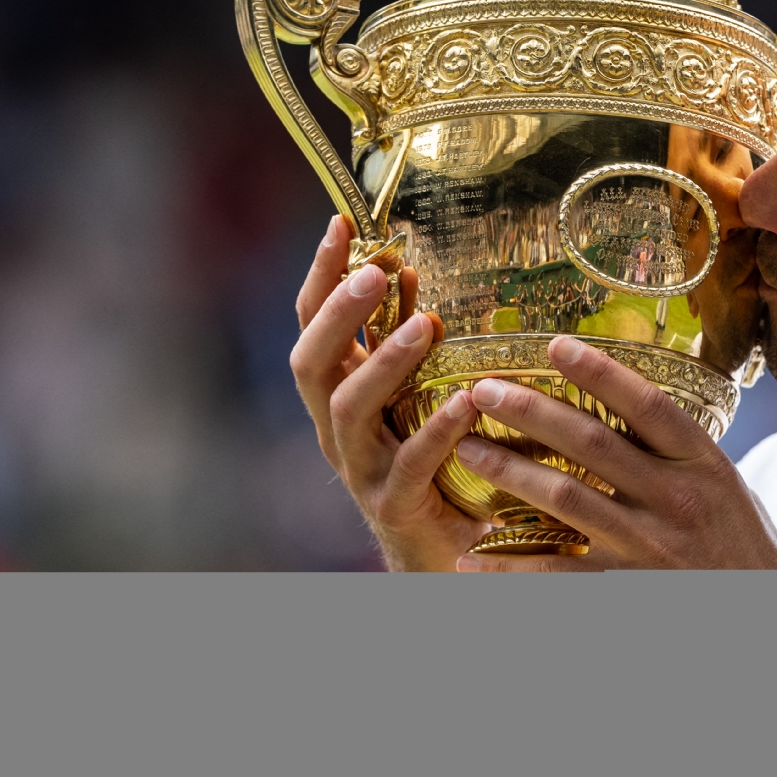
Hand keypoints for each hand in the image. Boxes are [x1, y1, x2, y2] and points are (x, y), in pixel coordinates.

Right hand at [289, 215, 490, 570]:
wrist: (440, 552)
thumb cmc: (431, 460)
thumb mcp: (413, 392)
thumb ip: (404, 336)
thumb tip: (408, 268)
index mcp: (336, 392)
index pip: (312, 323)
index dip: (321, 274)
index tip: (341, 224)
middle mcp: (335, 427)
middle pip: (312, 362)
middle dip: (339, 313)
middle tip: (376, 270)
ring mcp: (359, 468)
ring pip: (350, 410)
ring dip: (385, 363)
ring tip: (425, 326)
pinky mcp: (395, 505)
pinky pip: (408, 465)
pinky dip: (435, 432)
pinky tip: (464, 404)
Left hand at [452, 335, 776, 571]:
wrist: (763, 608)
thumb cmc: (738, 541)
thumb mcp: (722, 483)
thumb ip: (676, 449)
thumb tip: (623, 397)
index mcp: (703, 463)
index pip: (648, 405)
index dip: (601, 372)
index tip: (555, 344)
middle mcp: (676, 498)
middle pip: (593, 443)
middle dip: (531, 411)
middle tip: (483, 390)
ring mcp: (649, 545)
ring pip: (565, 497)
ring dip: (509, 471)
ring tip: (466, 450)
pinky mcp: (626, 586)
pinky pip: (558, 570)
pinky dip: (511, 564)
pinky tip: (474, 554)